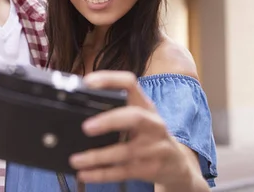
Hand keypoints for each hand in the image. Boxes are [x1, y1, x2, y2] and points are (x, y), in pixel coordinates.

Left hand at [69, 71, 206, 190]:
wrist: (178, 165)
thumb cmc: (150, 136)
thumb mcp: (140, 119)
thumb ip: (117, 110)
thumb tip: (76, 110)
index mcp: (145, 105)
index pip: (130, 83)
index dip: (109, 79)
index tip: (88, 82)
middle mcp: (153, 123)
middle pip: (134, 117)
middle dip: (109, 121)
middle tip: (86, 127)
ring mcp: (154, 147)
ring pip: (125, 151)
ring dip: (97, 156)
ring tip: (75, 160)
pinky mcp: (151, 168)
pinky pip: (123, 172)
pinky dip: (101, 174)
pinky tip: (85, 174)